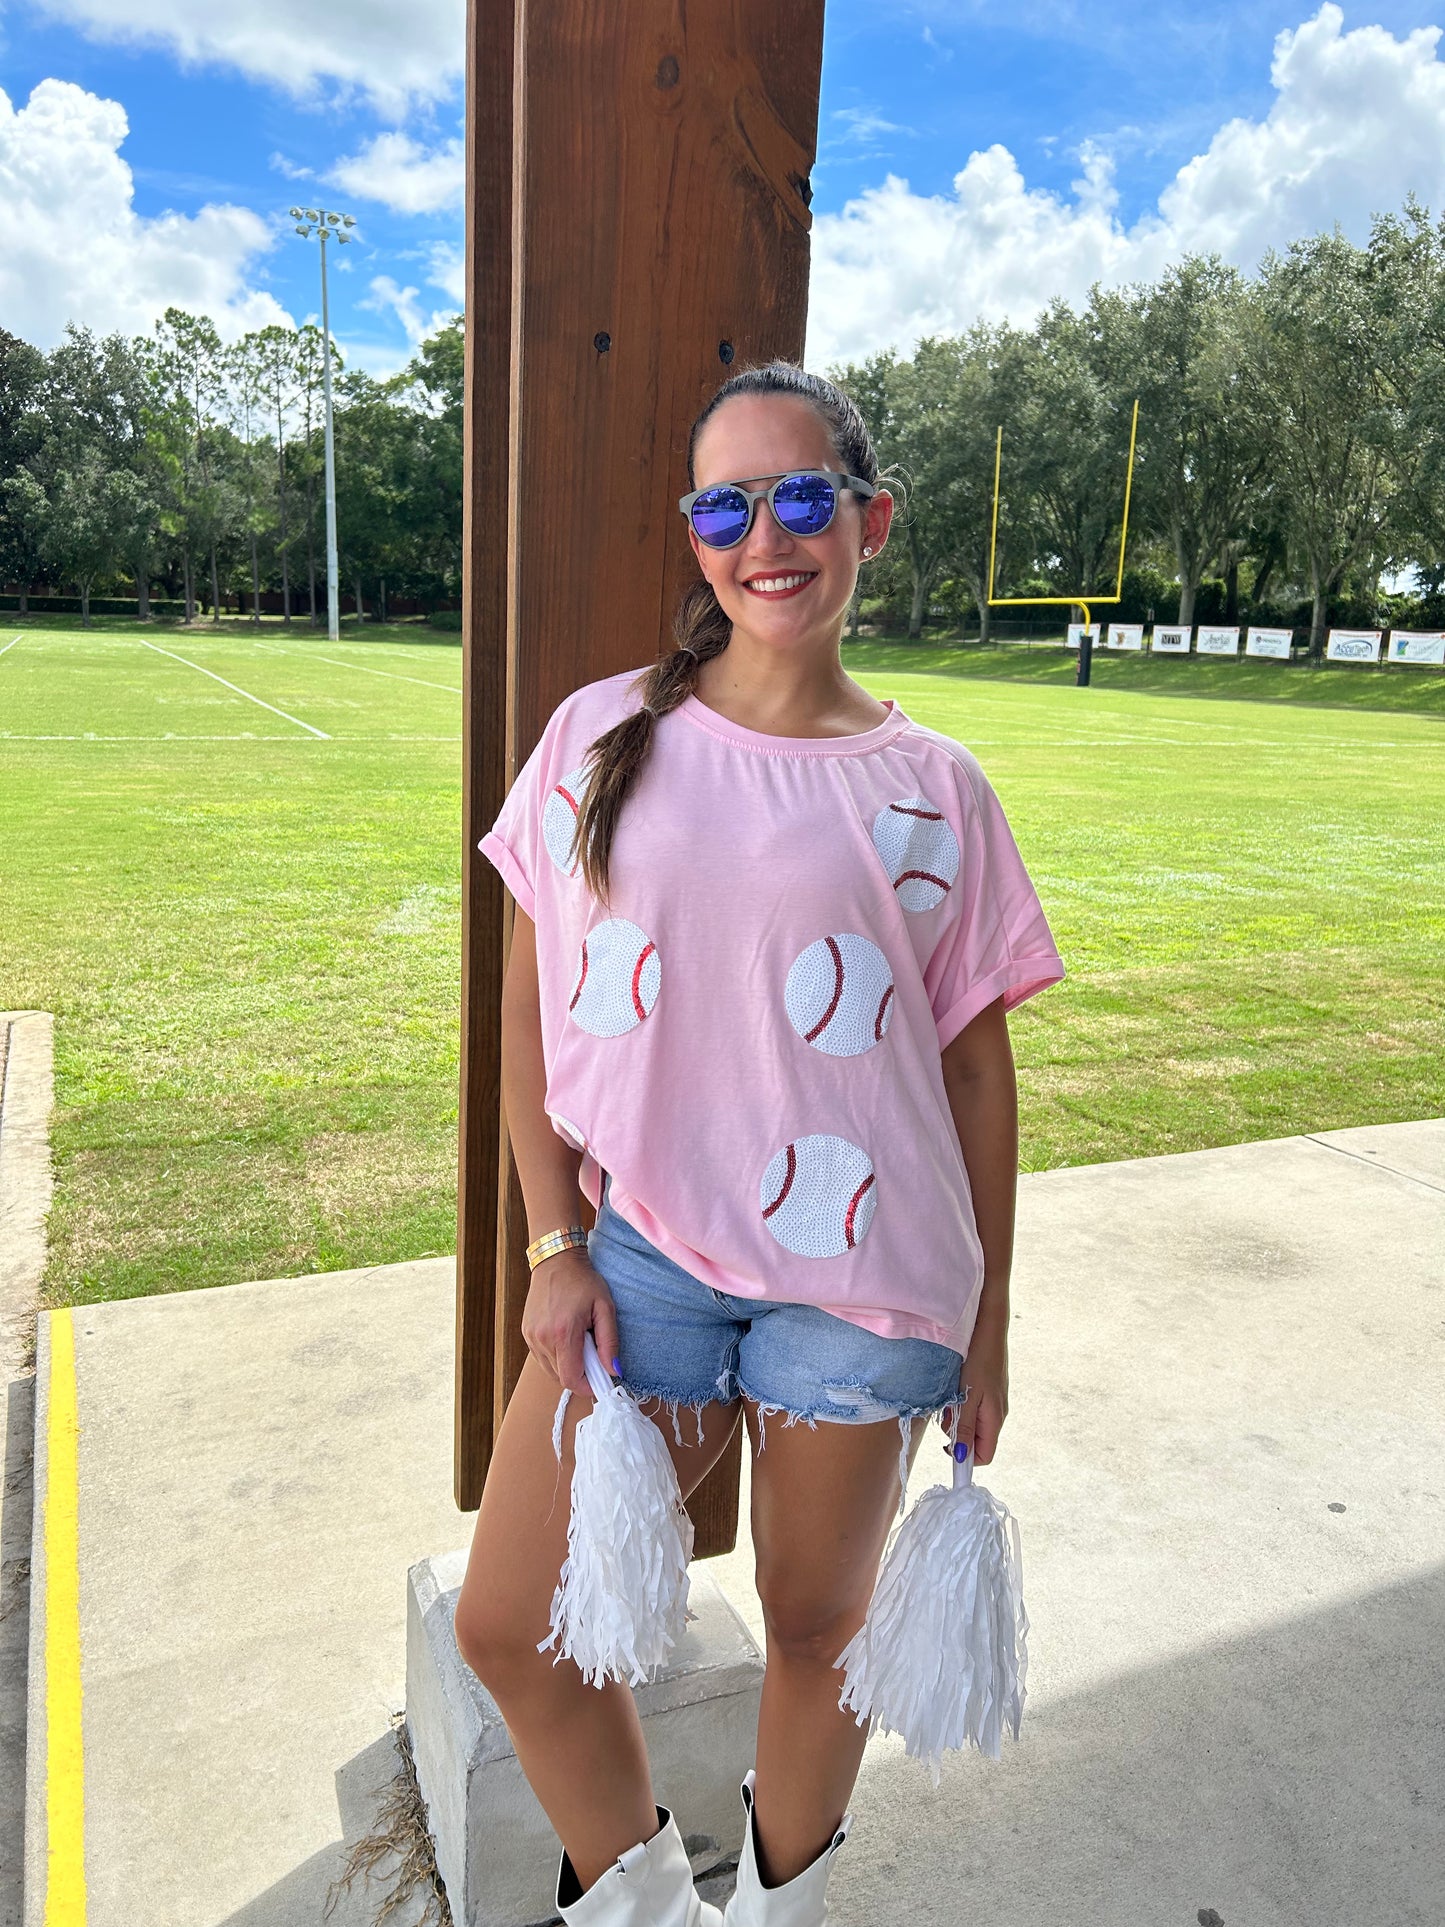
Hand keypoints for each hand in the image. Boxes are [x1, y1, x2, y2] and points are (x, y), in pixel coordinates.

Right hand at [520, 1249, 621, 1395]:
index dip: (587, 1386)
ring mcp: (531, 1336)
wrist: (556, 1260)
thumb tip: (614, 1370)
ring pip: (551, 1370)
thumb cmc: (583, 1281)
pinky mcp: (526, 1333)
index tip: (600, 1379)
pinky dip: (557, 1356)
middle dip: (581, 1374)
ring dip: (568, 1365)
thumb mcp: (605, 1308)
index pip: (571, 1379)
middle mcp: (542, 1338)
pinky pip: (542, 1358)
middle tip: (594, 1355)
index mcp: (563, 1333)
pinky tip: (566, 1338)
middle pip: (561, 1377)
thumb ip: (609, 1342)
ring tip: (580, 1342)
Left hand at [940, 1317, 1007, 1465]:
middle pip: (977, 1440)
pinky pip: (973, 1408)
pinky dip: (962, 1404)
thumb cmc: (979, 1361)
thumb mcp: (967, 1396)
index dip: (967, 1459)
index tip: (947, 1451)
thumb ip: (964, 1427)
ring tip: (950, 1397)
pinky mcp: (989, 1390)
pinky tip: (956, 1389)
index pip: (985, 1456)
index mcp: (994, 1419)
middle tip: (946, 1414)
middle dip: (958, 1433)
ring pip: (973, 1423)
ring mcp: (994, 1401)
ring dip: (958, 1417)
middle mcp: (997, 1414)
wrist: (989, 1329)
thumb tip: (962, 1456)